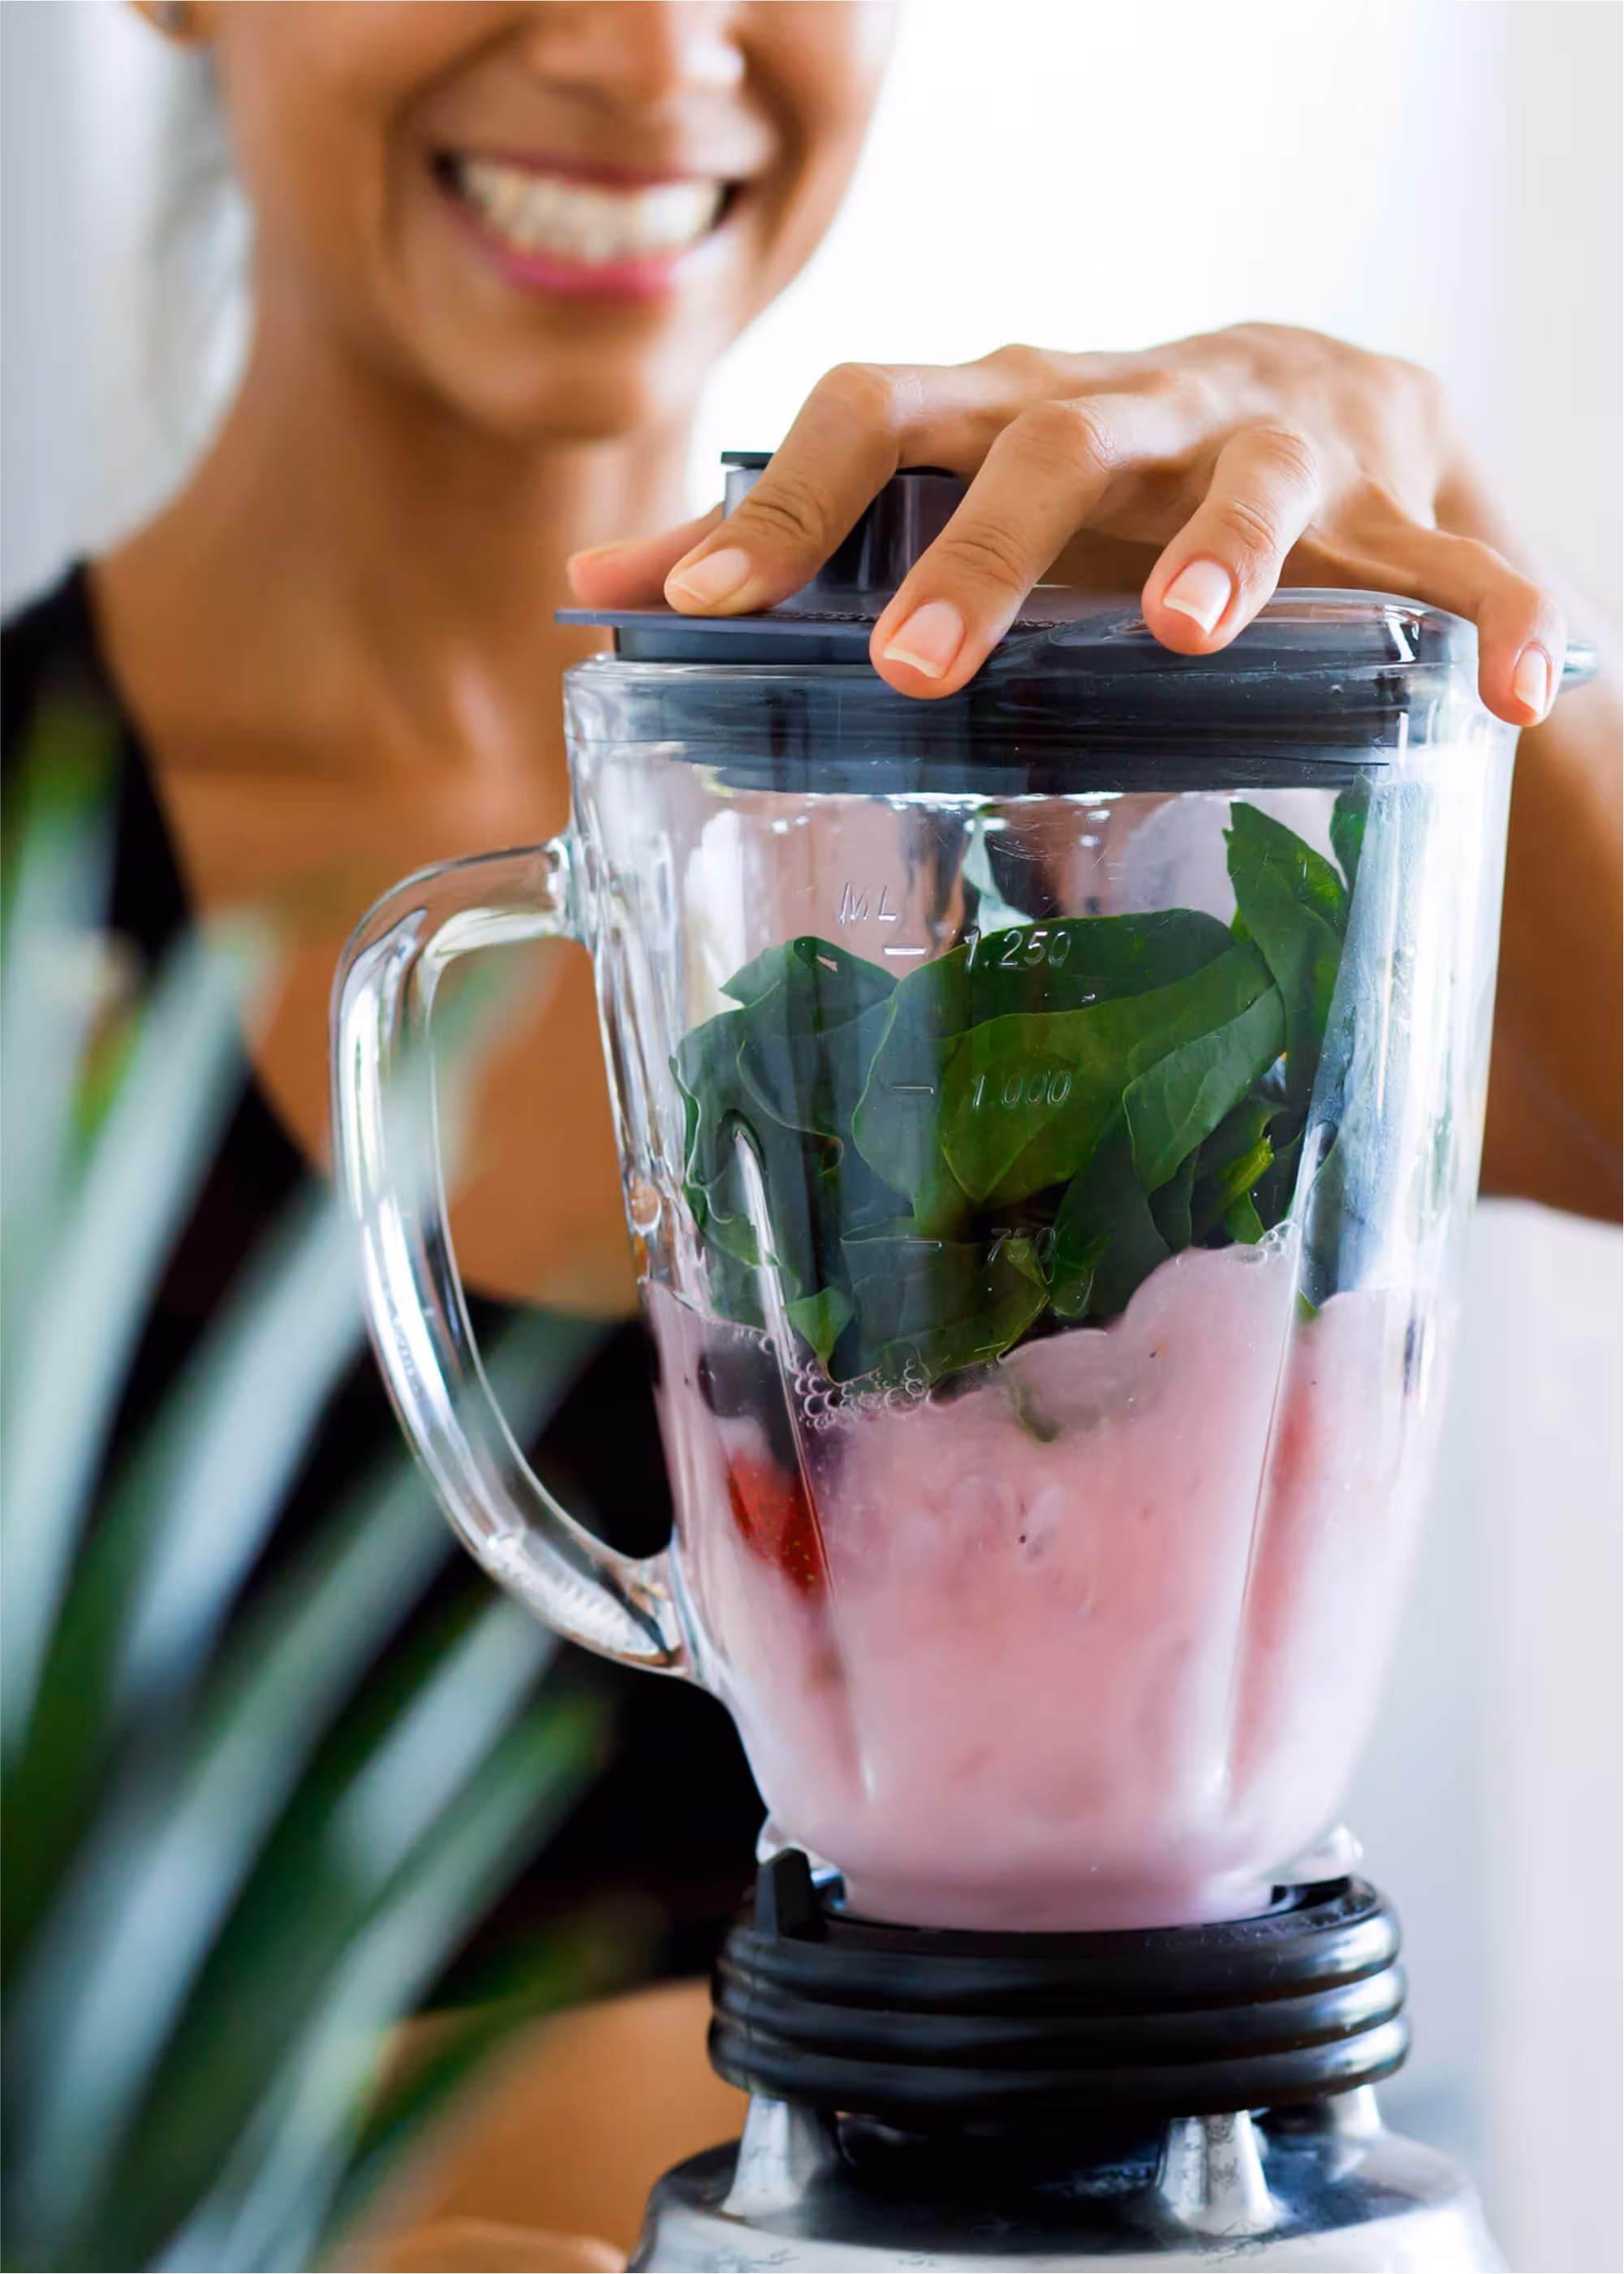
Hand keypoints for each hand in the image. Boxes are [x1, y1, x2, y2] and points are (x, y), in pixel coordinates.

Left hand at [568, 327, 1563, 724]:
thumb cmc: (1092, 478)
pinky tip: (1518, 694)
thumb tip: (588, 590)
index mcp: (1005, 405)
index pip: (872, 414)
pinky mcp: (1404, 498)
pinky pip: (1461, 560)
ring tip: (1188, 634)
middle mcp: (1131, 406)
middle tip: (918, 667)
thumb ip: (788, 541)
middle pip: (1046, 442)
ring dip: (1224, 551)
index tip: (693, 609)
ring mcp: (1276, 443)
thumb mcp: (946, 489)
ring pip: (1254, 477)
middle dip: (981, 550)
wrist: (1319, 404)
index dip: (782, 506)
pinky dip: (1496, 615)